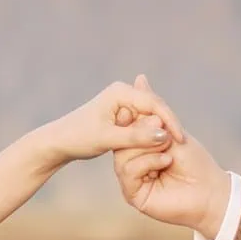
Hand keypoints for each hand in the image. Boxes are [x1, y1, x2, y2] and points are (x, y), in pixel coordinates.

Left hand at [42, 76, 183, 163]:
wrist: (58, 141)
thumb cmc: (79, 138)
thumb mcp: (108, 140)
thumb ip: (137, 138)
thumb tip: (164, 136)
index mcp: (120, 92)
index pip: (154, 103)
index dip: (169, 121)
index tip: (180, 140)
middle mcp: (123, 92)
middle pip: (155, 107)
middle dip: (168, 125)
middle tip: (182, 145)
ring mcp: (122, 102)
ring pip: (150, 116)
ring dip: (161, 131)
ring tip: (174, 148)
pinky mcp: (121, 114)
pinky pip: (143, 122)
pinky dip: (151, 134)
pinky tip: (160, 147)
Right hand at [111, 101, 230, 239]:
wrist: (210, 191)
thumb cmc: (195, 161)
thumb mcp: (172, 129)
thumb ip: (152, 108)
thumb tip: (139, 77)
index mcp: (138, 148)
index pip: (124, 128)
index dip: (131, 117)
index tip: (143, 108)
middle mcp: (131, 164)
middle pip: (120, 141)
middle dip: (141, 130)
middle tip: (161, 127)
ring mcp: (131, 180)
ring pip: (122, 156)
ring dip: (147, 145)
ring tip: (168, 144)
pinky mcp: (133, 194)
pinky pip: (128, 172)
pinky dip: (148, 162)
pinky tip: (166, 160)